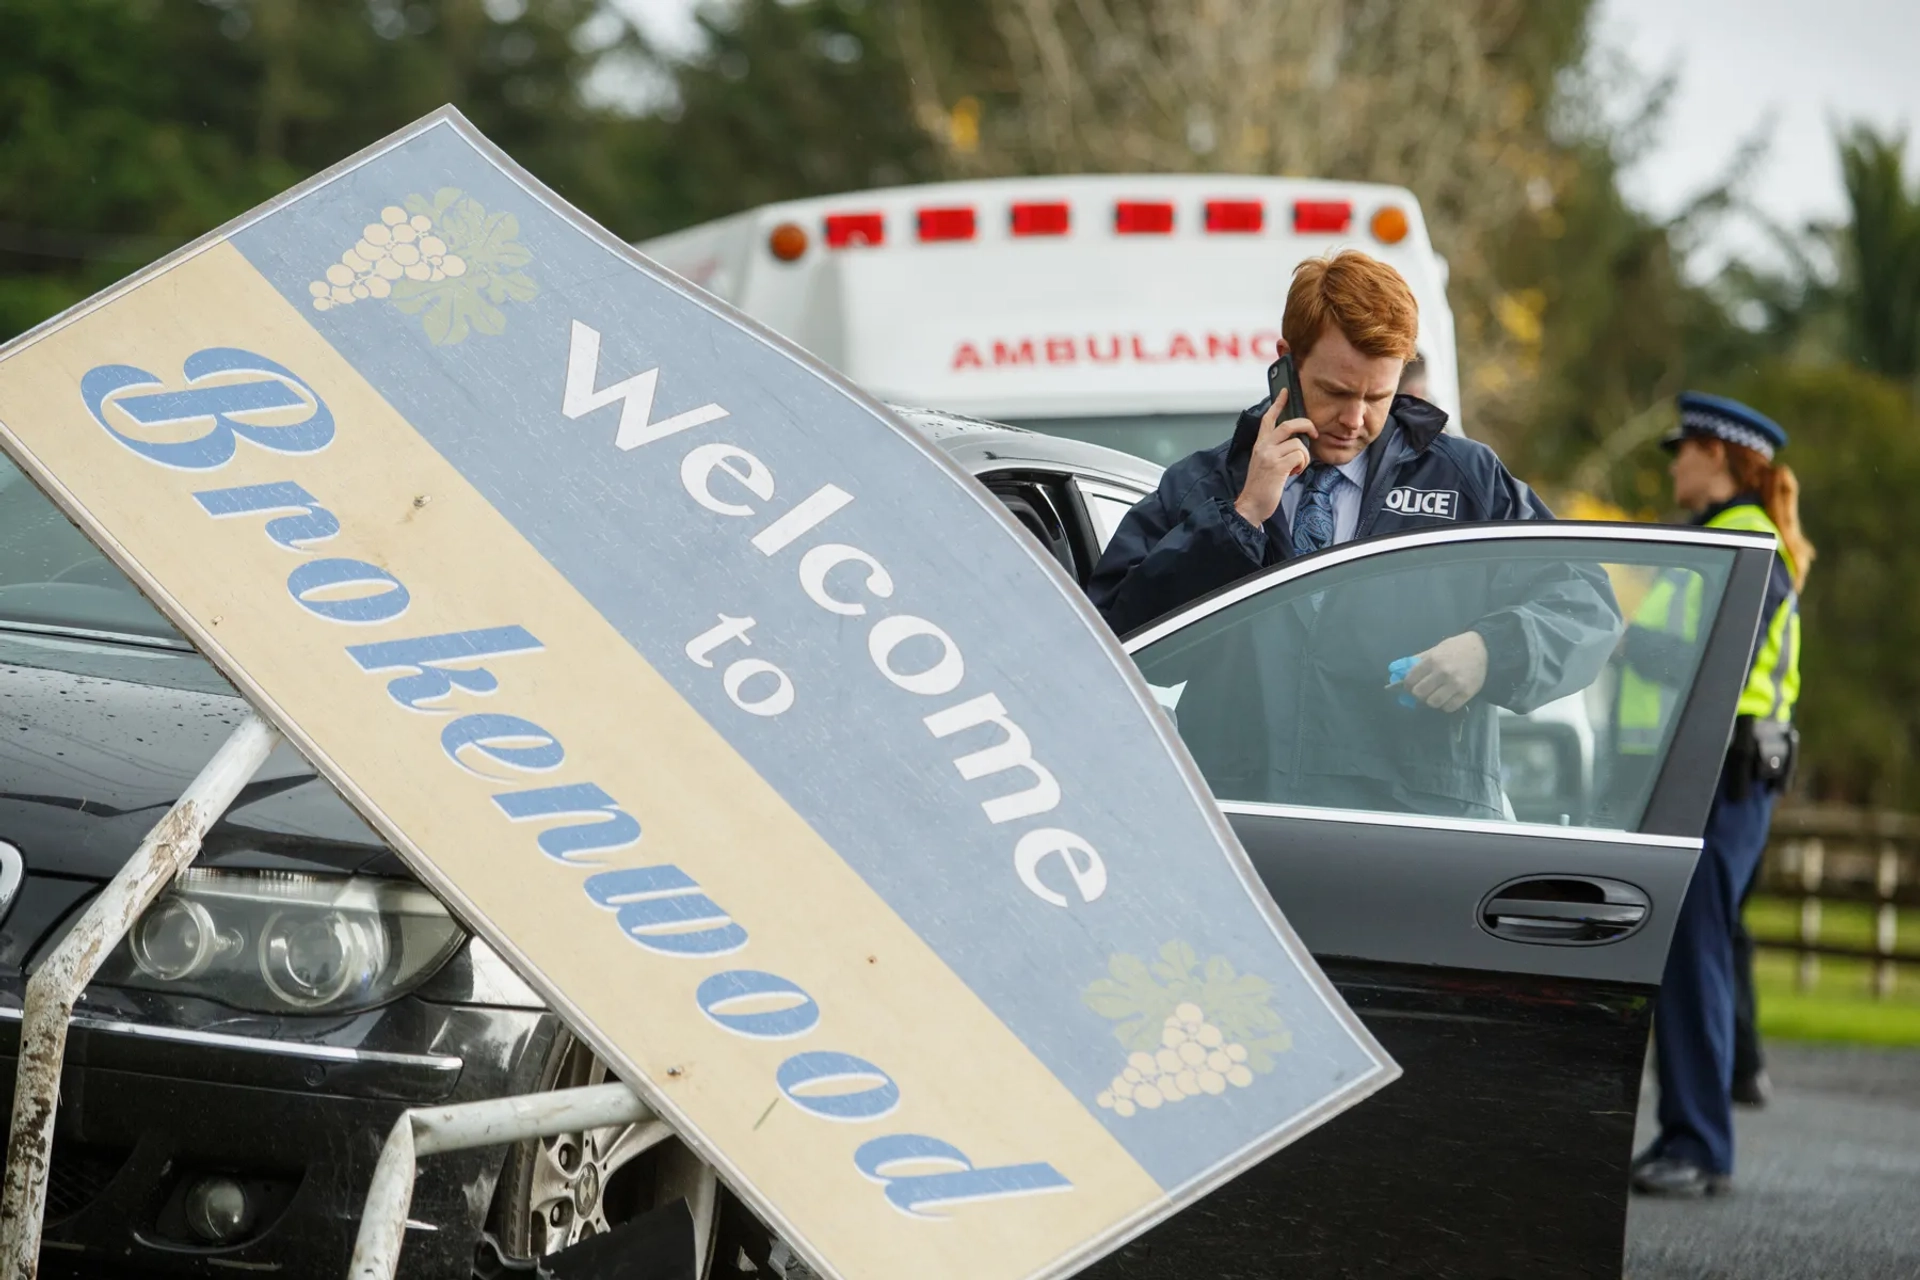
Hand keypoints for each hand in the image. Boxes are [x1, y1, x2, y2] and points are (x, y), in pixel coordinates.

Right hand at [1234, 388, 1316, 526]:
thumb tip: (1296, 444)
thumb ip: (1274, 450)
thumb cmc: (1260, 486)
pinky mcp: (1277, 466)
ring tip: (1297, 468)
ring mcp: (1269, 455)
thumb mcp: (1263, 463)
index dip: (1278, 403)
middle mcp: (1263, 446)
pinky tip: (1294, 473)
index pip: (1268, 418)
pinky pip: (1300, 456)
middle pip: (1289, 424)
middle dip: (1306, 425)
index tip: (1285, 392)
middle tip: (1314, 432)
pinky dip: (1302, 464)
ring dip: (1304, 456)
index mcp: (1260, 444)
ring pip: (1299, 443)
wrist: (1251, 505)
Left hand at [1404, 631, 1487, 712]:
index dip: (1407, 686)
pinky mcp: (1467, 693)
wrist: (1484, 649)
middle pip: (1419, 693)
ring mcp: (1455, 684)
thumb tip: (1398, 673)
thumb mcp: (1435, 649)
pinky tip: (1447, 698)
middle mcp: (1442, 672)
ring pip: (1433, 703)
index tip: (1410, 686)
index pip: (1410, 680)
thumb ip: (1418, 661)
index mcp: (1432, 660)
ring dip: (1431, 701)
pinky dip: (1445, 705)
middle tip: (1423, 692)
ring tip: (1435, 695)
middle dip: (1418, 694)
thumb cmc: (1456, 648)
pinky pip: (1449, 707)